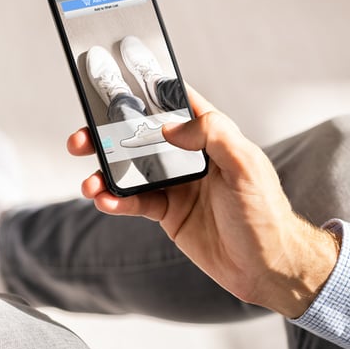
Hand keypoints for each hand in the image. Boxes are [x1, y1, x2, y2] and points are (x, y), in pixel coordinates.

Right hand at [67, 88, 339, 317]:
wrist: (268, 267)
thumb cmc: (266, 214)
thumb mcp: (247, 166)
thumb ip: (213, 135)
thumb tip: (171, 126)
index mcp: (213, 135)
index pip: (175, 102)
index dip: (147, 89)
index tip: (114, 80)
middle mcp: (191, 155)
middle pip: (141, 135)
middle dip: (108, 134)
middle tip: (81, 139)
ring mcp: (177, 184)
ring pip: (131, 169)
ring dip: (105, 172)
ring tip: (90, 182)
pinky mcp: (168, 213)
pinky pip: (135, 202)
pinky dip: (116, 200)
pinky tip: (105, 201)